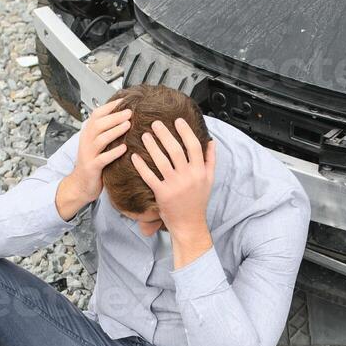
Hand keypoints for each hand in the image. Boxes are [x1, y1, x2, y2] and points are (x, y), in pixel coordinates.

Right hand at [55, 98, 131, 220]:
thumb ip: (107, 131)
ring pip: (100, 139)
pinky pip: (102, 158)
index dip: (110, 106)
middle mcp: (86, 141)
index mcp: (88, 133)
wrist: (81, 185)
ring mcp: (88, 154)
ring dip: (115, 131)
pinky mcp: (92, 167)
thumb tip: (124, 117)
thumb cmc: (94, 163)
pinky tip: (124, 148)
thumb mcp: (98, 144)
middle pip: (99, 124)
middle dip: (115, 116)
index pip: (96, 114)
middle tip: (130, 112)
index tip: (124, 101)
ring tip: (128, 125)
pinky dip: (114, 153)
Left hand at [133, 118, 216, 266]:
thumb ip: (210, 160)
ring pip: (162, 161)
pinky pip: (150, 177)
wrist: (189, 224)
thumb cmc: (198, 202)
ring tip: (145, 136)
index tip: (177, 120)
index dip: (185, 131)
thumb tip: (211, 142)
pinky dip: (141, 166)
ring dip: (152, 146)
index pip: (193, 146)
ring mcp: (175, 186)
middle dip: (165, 134)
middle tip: (156, 123)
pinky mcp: (162, 194)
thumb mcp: (209, 180)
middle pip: (176, 150)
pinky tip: (134, 156)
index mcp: (200, 171)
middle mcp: (188, 177)